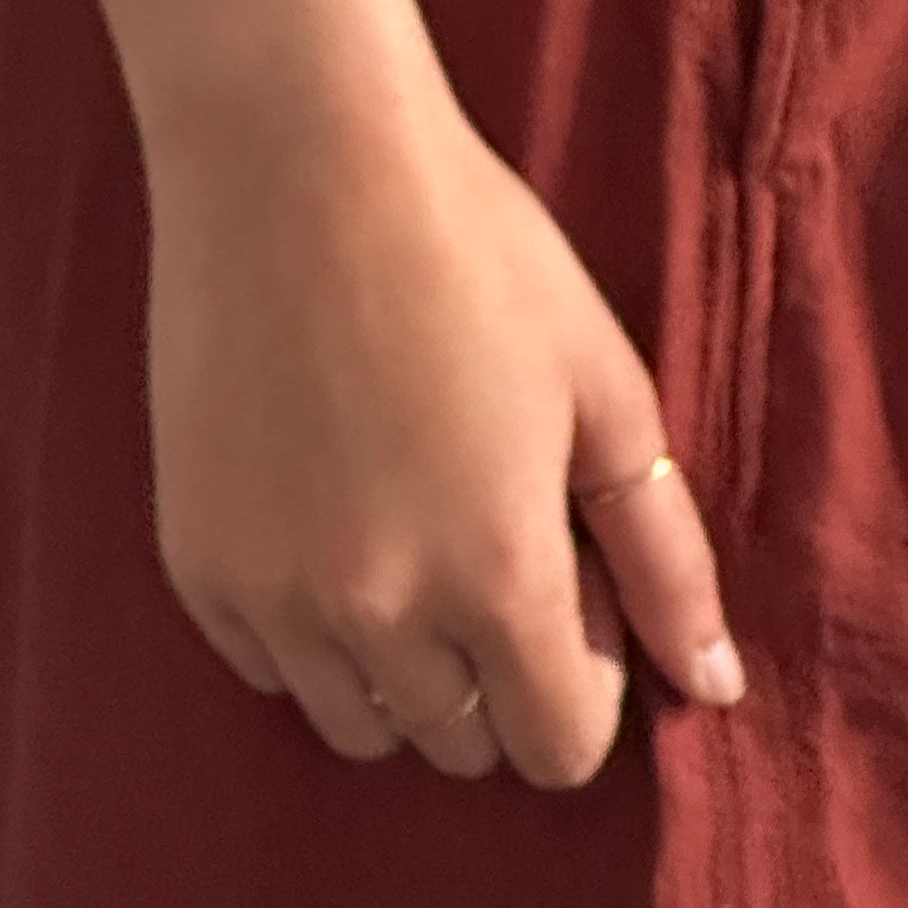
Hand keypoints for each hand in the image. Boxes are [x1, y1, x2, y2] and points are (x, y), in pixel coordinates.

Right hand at [142, 67, 745, 786]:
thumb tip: (713, 686)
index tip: (572, 591)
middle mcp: (378, 617)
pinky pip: (264, 664)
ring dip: (398, 668)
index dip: (585, 684)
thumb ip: (666, 557)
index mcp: (498, 579)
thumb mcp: (605, 392)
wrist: (292, 159)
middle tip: (488, 542)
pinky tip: (325, 517)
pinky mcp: (194, 561)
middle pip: (460, 745)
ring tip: (405, 536)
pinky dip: (304, 629)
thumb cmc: (472, 254)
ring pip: (356, 723)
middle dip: (496, 675)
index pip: (558, 748)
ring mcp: (273, 595)